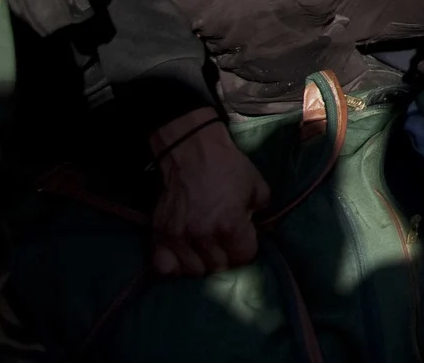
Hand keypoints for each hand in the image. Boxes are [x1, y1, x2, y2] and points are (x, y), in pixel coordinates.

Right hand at [149, 110, 266, 276]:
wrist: (193, 151)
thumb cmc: (229, 168)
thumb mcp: (257, 187)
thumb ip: (262, 213)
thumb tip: (264, 232)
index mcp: (230, 226)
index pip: (243, 258)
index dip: (246, 249)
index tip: (244, 239)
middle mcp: (203, 237)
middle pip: (218, 268)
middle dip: (226, 256)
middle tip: (225, 242)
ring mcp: (178, 238)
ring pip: (193, 272)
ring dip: (202, 263)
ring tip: (205, 249)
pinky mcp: (159, 236)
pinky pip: (164, 268)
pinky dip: (174, 266)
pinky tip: (183, 254)